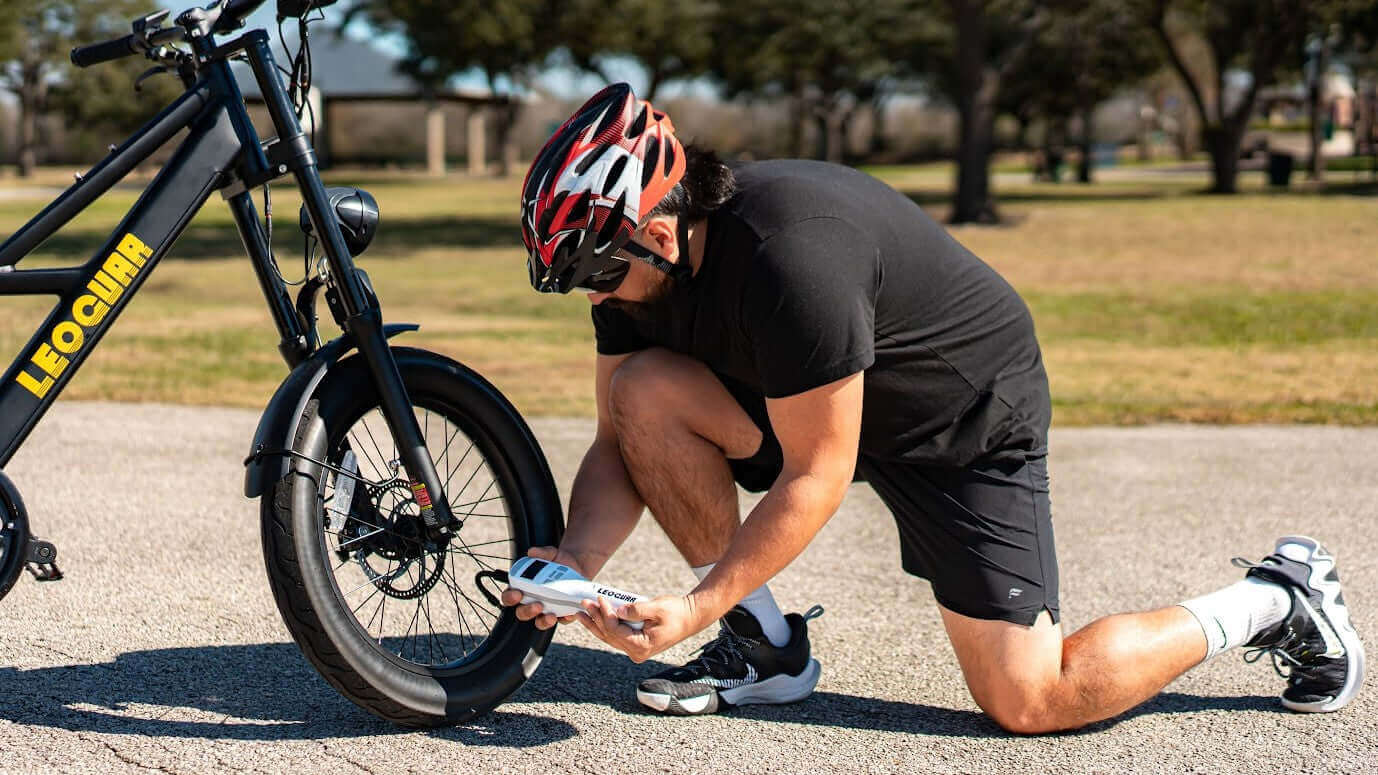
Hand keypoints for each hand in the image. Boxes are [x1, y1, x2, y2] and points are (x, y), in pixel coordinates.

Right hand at [499, 546, 586, 629]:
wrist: (578, 565)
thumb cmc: (557, 561)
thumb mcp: (551, 554)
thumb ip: (542, 552)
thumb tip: (533, 552)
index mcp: (523, 588)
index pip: (509, 597)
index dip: (510, 598)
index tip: (517, 594)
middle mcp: (532, 601)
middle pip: (522, 613)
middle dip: (527, 611)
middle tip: (537, 605)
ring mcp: (546, 609)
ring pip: (540, 622)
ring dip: (543, 621)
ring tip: (551, 615)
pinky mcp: (562, 613)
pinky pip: (561, 620)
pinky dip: (565, 618)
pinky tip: (569, 613)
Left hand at [577, 594, 707, 662]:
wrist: (690, 618)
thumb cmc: (677, 613)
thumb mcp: (657, 608)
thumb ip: (636, 610)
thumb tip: (618, 611)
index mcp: (642, 646)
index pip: (615, 631)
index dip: (605, 614)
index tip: (600, 599)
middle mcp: (636, 652)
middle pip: (608, 636)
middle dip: (595, 619)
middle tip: (583, 605)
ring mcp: (635, 650)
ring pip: (609, 637)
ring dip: (596, 623)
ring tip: (582, 613)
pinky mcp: (635, 643)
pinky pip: (615, 635)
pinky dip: (605, 626)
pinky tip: (595, 617)